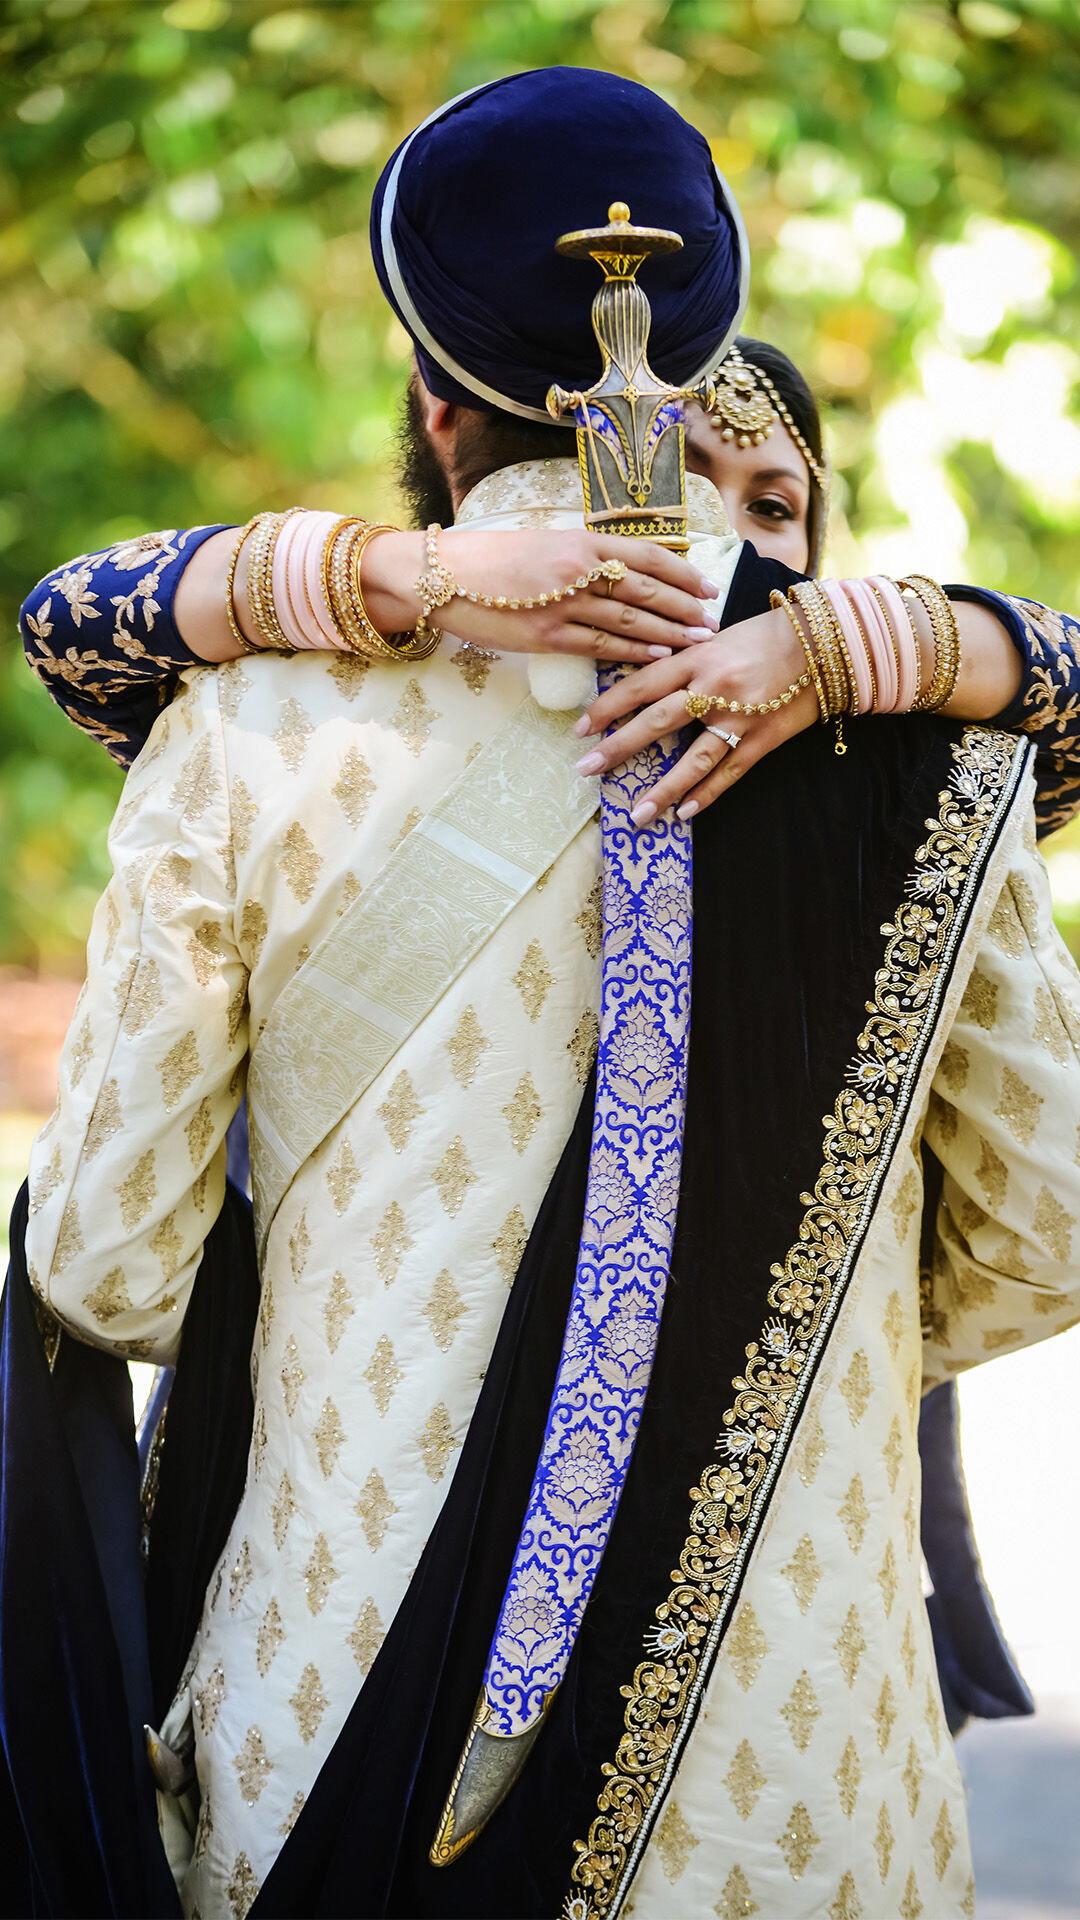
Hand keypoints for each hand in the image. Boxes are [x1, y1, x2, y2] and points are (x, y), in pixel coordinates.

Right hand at [364, 528, 721, 665]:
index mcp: (579, 540)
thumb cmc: (489, 558)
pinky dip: (633, 650)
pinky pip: (601, 644)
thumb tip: (619, 572)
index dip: (681, 573)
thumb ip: (581, 557)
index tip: (705, 586)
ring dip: (667, 632)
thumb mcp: (542, 545)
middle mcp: (577, 568)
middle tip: (711, 620)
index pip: (646, 554)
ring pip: (630, 619)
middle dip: (684, 607)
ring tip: (695, 640)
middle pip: (646, 589)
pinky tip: (657, 656)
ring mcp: (563, 604)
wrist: (441, 575)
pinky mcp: (546, 636)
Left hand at [573, 604, 819, 820]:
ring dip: (663, 789)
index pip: (642, 684)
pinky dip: (707, 794)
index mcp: (697, 657)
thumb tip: (645, 686)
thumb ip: (684, 662)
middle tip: (587, 769)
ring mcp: (740, 716)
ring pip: (694, 759)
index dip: (608, 707)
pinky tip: (684, 812)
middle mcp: (714, 687)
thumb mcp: (717, 638)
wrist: (826, 644)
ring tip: (636, 815)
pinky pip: (730, 772)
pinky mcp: (763, 738)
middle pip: (657, 721)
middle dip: (618, 747)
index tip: (580, 729)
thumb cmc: (766, 637)